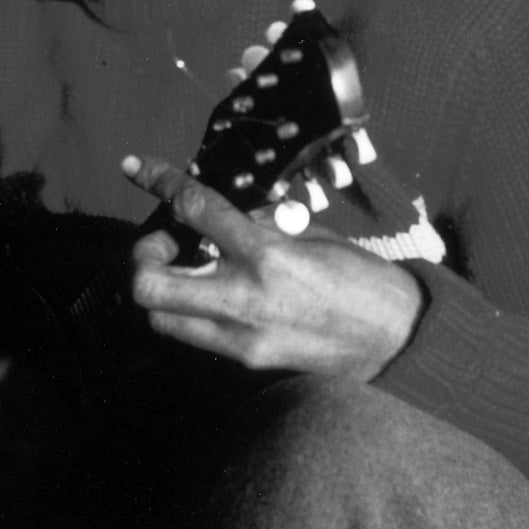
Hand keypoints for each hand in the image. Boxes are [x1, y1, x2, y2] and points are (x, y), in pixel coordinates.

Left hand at [122, 155, 424, 380]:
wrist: (392, 336)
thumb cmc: (358, 274)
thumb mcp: (308, 232)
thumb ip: (258, 223)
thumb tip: (222, 215)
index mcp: (266, 254)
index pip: (196, 210)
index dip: (159, 182)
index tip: (136, 167)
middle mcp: (244, 298)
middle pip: (150, 285)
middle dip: (142, 257)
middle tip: (164, 241)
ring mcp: (240, 337)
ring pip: (161, 318)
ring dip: (162, 288)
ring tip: (187, 269)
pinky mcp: (245, 361)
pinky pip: (195, 335)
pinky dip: (191, 310)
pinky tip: (215, 293)